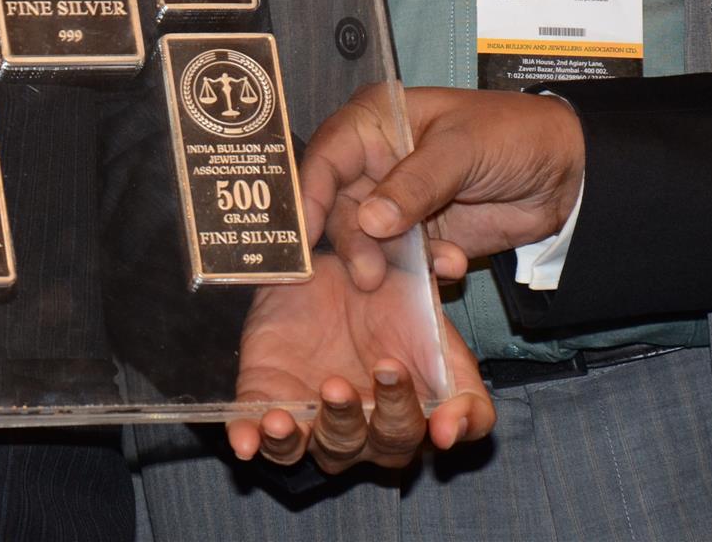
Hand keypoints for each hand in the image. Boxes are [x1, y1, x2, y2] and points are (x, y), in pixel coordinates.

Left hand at [227, 251, 492, 472]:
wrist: (307, 272)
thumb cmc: (370, 280)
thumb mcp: (403, 266)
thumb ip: (433, 267)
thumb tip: (453, 261)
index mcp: (427, 384)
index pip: (463, 421)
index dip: (461, 427)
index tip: (445, 427)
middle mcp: (380, 418)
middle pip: (395, 442)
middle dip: (386, 415)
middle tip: (378, 372)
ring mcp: (327, 422)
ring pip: (334, 449)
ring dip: (327, 430)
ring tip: (310, 405)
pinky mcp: (276, 410)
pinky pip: (267, 441)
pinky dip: (259, 442)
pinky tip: (248, 440)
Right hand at [302, 84, 585, 281]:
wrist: (569, 173)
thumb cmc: (514, 135)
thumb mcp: (462, 150)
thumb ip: (415, 184)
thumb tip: (369, 219)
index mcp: (376, 121)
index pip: (326, 156)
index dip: (310, 195)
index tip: (305, 235)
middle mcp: (376, 161)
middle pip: (338, 207)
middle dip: (353, 241)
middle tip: (369, 274)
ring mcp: (395, 200)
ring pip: (366, 239)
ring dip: (391, 260)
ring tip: (432, 265)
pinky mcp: (418, 234)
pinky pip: (400, 259)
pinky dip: (420, 269)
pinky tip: (452, 263)